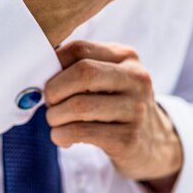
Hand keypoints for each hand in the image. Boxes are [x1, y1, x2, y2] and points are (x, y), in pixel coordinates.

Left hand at [44, 40, 182, 183]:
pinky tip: (62, 137)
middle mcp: (136, 79)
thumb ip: (81, 68)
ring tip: (54, 121)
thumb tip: (37, 70)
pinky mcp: (129, 139)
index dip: (52, 63)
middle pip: (83, 73)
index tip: (44, 79)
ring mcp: (135, 109)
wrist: (156, 144)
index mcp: (126, 57)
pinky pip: (82, 132)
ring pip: (80, 105)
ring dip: (55, 116)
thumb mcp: (110, 78)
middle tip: (48, 102)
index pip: (80, 48)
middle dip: (54, 89)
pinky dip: (62, 134)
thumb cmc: (117, 105)